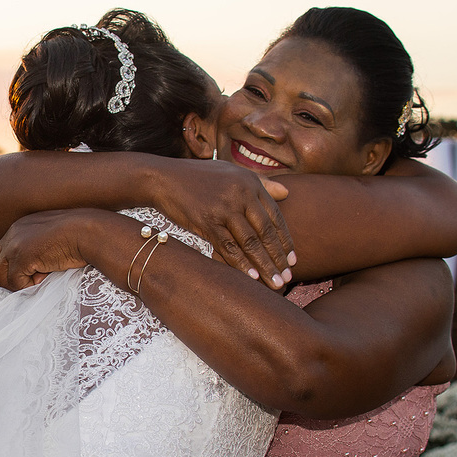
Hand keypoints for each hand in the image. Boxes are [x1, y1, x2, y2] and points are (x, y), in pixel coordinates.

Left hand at [0, 209, 90, 290]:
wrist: (89, 232)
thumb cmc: (78, 239)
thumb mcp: (49, 244)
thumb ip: (33, 256)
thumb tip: (26, 276)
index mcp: (19, 227)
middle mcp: (13, 233)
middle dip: (3, 281)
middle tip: (20, 287)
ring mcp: (16, 244)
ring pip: (3, 276)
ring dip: (20, 284)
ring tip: (40, 278)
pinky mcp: (22, 256)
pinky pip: (16, 282)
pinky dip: (29, 285)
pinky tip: (44, 276)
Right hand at [151, 160, 292, 287]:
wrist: (163, 177)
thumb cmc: (198, 176)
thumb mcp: (233, 172)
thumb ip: (261, 183)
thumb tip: (287, 192)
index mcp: (251, 184)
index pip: (275, 217)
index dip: (285, 241)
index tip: (292, 260)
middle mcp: (241, 195)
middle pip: (266, 232)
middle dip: (278, 258)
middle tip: (288, 278)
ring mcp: (224, 208)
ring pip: (250, 242)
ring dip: (265, 265)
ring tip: (276, 283)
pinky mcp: (206, 221)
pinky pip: (228, 247)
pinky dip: (241, 264)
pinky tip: (252, 277)